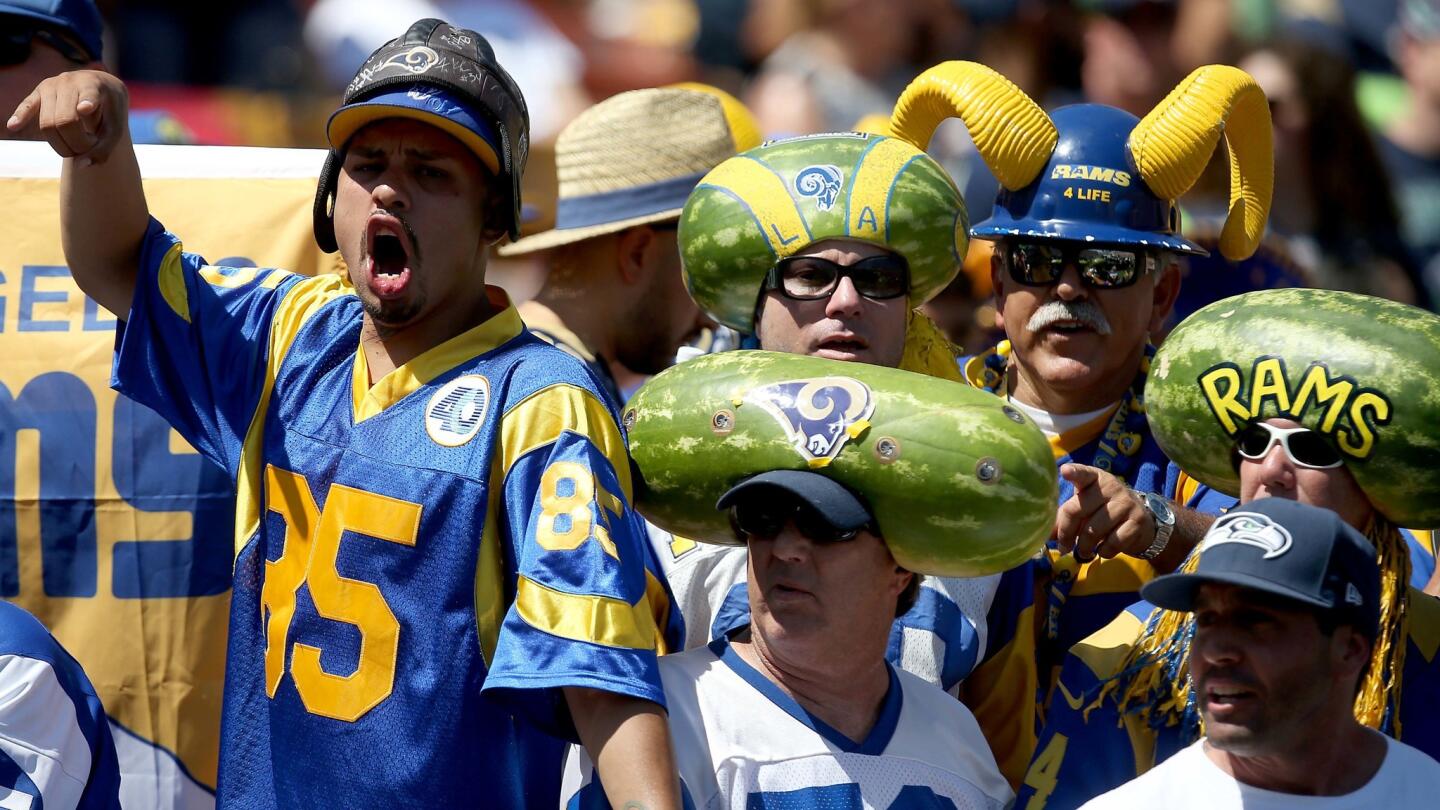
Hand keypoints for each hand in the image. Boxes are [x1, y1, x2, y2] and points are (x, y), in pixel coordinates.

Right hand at [8, 70, 128, 165]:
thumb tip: (79, 165)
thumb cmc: (110, 111)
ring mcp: (51, 85)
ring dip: (62, 144)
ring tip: (77, 146)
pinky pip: (27, 105)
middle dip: (76, 144)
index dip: (87, 105)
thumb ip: (103, 149)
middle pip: (65, 121)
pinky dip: (20, 116)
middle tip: (87, 149)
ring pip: (48, 122)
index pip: (89, 97)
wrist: (102, 87)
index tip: (86, 108)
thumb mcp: (116, 128)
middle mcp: (70, 81)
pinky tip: (13, 126)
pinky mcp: (38, 92)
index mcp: (93, 86)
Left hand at [1054, 463, 1155, 561]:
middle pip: (1077, 510)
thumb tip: (1045, 534)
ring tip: (1083, 551)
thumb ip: (1065, 516)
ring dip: (1084, 546)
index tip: (1064, 471)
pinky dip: (1104, 551)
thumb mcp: (1084, 508)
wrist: (1142, 522)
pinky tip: (1103, 549)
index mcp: (1094, 478)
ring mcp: (1126, 503)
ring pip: (1093, 530)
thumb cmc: (1104, 512)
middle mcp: (1111, 486)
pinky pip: (1113, 542)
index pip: (1083, 473)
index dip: (1074, 472)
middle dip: (1066, 533)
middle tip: (1064, 546)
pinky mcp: (1138, 522)